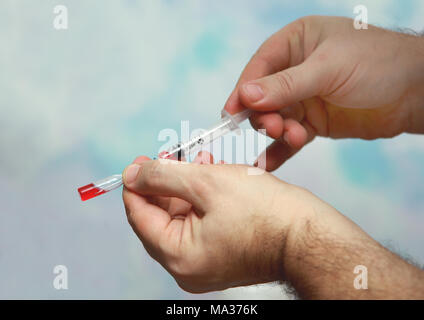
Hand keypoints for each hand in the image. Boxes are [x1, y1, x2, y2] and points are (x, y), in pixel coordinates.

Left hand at [122, 152, 423, 297]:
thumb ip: (162, 176)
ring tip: (199, 159)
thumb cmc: (267, 212)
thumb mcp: (207, 182)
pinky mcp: (221, 254)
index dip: (137, 182)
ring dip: (187, 186)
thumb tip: (132, 174)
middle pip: (160, 216)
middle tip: (174, 154)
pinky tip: (212, 175)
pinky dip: (202, 199)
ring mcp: (205, 263)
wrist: (310, 236)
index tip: (142, 159)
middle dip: (166, 181)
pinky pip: (200, 223)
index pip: (139, 215)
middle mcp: (187, 266)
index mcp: (179, 255)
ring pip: (182, 216)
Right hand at [224, 16, 423, 170]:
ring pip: (276, 119)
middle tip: (276, 127)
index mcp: (295, 43)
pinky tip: (267, 164)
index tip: (231, 113)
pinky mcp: (314, 123)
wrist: (416, 93)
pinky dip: (279, 151)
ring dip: (279, 132)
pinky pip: (289, 139)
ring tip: (296, 137)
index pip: (259, 67)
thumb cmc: (377, 63)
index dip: (244, 90)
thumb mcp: (328, 68)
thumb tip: (245, 96)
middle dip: (266, 114)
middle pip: (263, 97)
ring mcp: (304, 98)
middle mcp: (294, 71)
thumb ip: (286, 85)